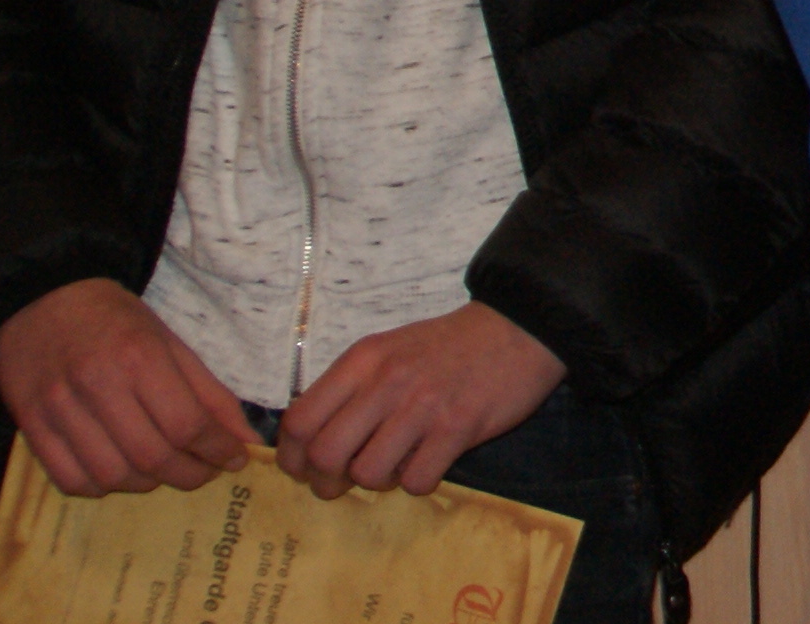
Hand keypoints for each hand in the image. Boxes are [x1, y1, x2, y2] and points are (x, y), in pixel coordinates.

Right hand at [0, 280, 257, 495]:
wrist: (44, 298)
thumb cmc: (116, 319)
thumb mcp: (170, 342)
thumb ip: (208, 392)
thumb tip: (243, 438)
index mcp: (140, 357)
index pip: (186, 423)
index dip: (217, 449)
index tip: (234, 460)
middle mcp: (97, 385)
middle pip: (151, 455)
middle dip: (188, 474)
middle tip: (204, 471)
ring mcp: (59, 409)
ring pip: (112, 474)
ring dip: (146, 483)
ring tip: (161, 470)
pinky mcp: (31, 426)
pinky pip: (70, 480)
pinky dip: (101, 487)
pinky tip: (118, 472)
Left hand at [279, 303, 563, 498]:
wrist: (517, 327)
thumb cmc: (447, 345)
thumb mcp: (388, 350)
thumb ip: (350, 387)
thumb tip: (310, 440)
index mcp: (362, 361)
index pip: (299, 421)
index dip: (292, 457)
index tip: (304, 469)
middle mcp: (386, 382)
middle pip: (325, 455)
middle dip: (326, 481)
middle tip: (342, 482)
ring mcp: (423, 406)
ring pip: (369, 473)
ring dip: (377, 482)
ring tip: (394, 466)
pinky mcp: (458, 428)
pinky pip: (417, 480)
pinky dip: (417, 481)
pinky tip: (428, 461)